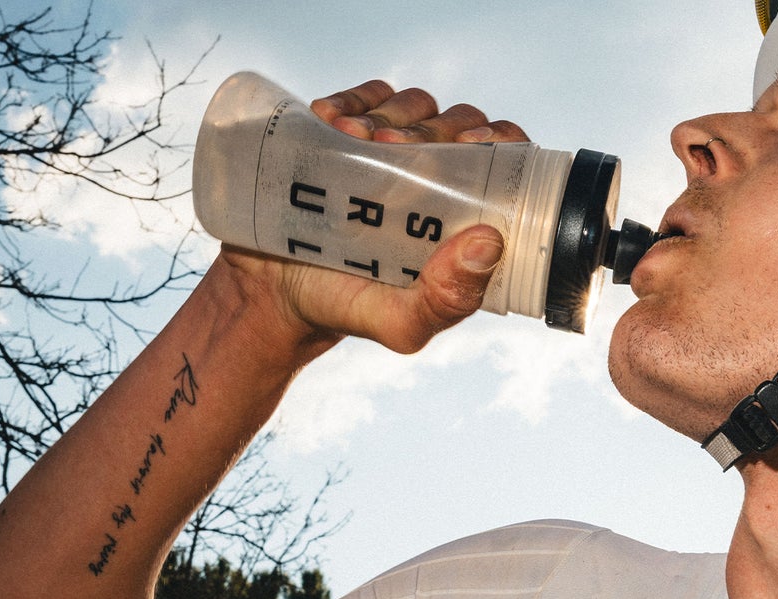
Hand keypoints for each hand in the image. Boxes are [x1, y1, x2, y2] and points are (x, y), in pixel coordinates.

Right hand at [215, 80, 531, 358]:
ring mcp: (396, 153)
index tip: (471, 142)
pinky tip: (333, 119)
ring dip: (392, 112)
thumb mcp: (400, 323)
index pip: (506, 164)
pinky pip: (368, 96)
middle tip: (392, 146)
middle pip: (460, 125)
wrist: (271, 289)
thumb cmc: (346, 309)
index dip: (501, 140)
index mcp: (465, 222)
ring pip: (417, 106)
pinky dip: (354, 99)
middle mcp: (440, 182)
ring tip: (354, 137)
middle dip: (433, 127)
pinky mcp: (352, 133)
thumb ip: (446, 300)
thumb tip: (490, 243)